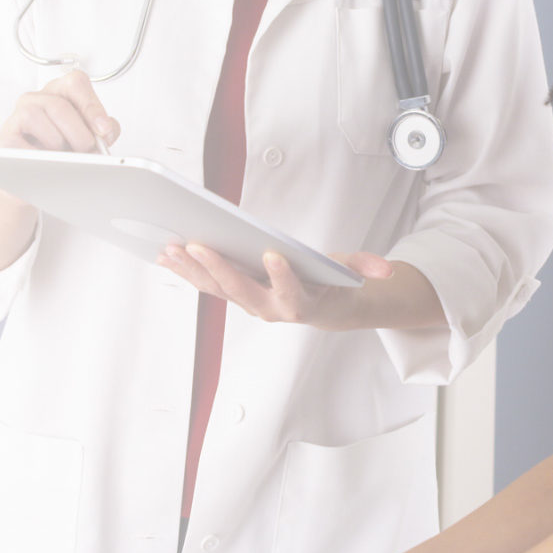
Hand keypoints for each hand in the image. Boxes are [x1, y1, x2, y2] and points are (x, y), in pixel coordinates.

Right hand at [0, 69, 117, 152]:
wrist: (33, 176)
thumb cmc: (63, 151)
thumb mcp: (87, 137)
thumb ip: (102, 132)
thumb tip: (105, 134)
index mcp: (60, 92)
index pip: (75, 83)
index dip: (91, 106)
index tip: (103, 130)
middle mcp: (37, 98)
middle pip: (60, 106)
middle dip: (79, 134)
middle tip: (87, 152)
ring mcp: (19, 114)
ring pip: (39, 118)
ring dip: (58, 144)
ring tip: (65, 158)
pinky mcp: (6, 136)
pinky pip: (23, 142)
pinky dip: (40, 155)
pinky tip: (49, 163)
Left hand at [156, 244, 394, 327]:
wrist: (322, 308)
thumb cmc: (332, 283)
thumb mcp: (353, 271)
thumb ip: (366, 267)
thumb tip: (385, 269)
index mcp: (301, 301)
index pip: (291, 292)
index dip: (282, 276)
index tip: (273, 255)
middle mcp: (270, 308)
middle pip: (242, 290)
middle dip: (219, 268)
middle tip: (199, 244)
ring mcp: (249, 303)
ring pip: (218, 290)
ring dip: (193, 270)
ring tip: (172, 247)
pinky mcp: (234, 295)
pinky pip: (207, 286)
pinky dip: (187, 271)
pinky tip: (167, 254)